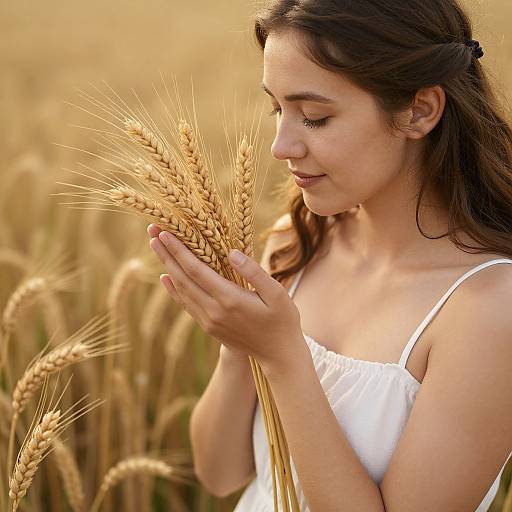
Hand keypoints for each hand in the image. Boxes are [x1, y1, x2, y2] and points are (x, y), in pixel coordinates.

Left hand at [147, 223, 306, 371]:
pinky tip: (165, 278)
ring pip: (181, 291)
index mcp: (230, 299)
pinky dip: (173, 290)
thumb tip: (231, 252)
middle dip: (166, 253)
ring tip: (156, 247)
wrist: (278, 355)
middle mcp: (214, 311)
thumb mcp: (277, 293)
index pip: (196, 270)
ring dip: (167, 267)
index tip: (164, 232)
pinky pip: (186, 304)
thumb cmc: (283, 320)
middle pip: (182, 278)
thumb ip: (253, 272)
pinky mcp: (209, 327)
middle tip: (152, 231)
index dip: (178, 250)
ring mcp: (209, 321)